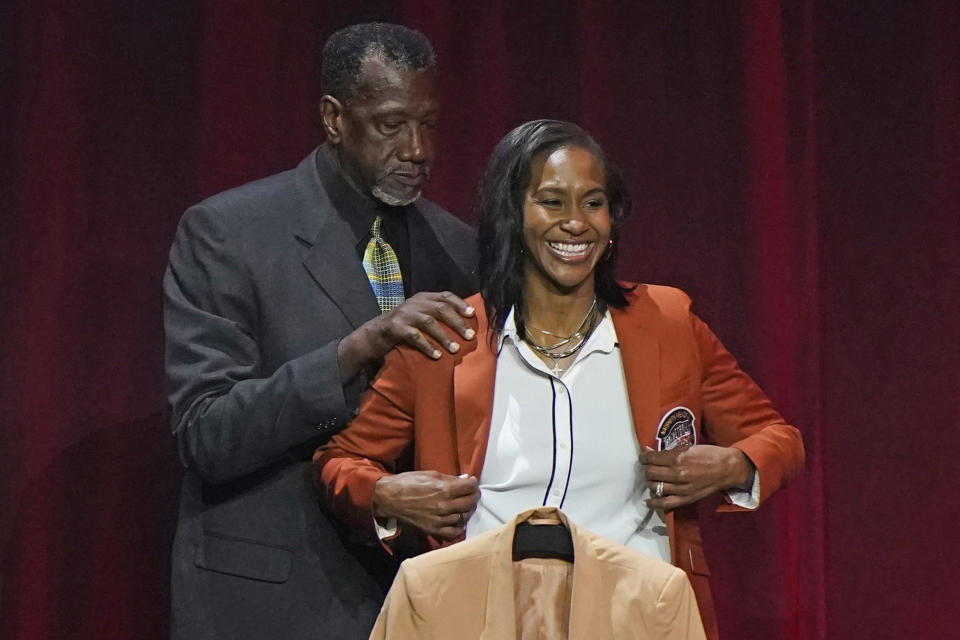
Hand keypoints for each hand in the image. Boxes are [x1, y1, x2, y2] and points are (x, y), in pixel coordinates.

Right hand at [338, 291, 475, 379]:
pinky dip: (427, 346)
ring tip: (455, 349)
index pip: (445, 296)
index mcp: (423, 298)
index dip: (460, 304)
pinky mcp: (394, 327)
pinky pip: (414, 336)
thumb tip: (464, 327)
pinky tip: (437, 355)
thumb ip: (436, 316)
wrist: (374, 335)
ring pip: (428, 322)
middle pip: (440, 309)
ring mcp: (404, 314)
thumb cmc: (403, 328)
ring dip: (444, 336)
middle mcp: (414, 303)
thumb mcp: (419, 316)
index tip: (473, 314)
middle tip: (469, 336)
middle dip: (457, 322)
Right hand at [373, 470, 479, 539]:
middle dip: (474, 496)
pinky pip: (453, 532)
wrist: (390, 498)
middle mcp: (444, 506)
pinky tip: (457, 520)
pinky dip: (459, 526)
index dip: (473, 483)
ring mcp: (439, 519)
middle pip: (470, 502)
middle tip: (472, 493)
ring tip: (463, 505)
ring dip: (467, 510)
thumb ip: (449, 479)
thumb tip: (464, 481)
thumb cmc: (408, 483)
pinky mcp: (433, 529)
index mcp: (444, 489)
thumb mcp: (430, 474)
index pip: (470, 487)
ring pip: (464, 517)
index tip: (472, 482)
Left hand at [640, 445, 754, 511]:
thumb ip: (668, 451)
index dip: (644, 457)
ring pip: (654, 487)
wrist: (727, 469)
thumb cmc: (709, 455)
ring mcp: (681, 488)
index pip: (651, 459)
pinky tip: (648, 501)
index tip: (644, 457)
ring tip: (652, 479)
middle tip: (648, 467)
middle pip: (650, 473)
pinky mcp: (686, 499)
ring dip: (650, 482)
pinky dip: (654, 503)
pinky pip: (665, 504)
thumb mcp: (687, 448)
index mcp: (677, 458)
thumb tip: (649, 452)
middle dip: (646, 469)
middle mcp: (677, 474)